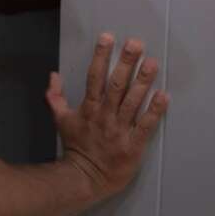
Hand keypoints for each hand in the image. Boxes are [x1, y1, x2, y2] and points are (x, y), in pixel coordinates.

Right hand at [46, 33, 168, 199]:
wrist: (85, 177)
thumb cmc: (76, 146)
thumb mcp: (60, 120)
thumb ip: (55, 96)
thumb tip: (52, 75)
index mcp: (88, 108)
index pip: (94, 77)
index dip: (101, 56)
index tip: (108, 38)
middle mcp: (104, 115)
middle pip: (116, 85)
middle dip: (126, 63)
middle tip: (136, 44)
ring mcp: (120, 129)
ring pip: (132, 101)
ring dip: (143, 82)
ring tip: (152, 63)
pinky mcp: (134, 144)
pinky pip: (146, 125)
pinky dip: (155, 110)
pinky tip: (163, 95)